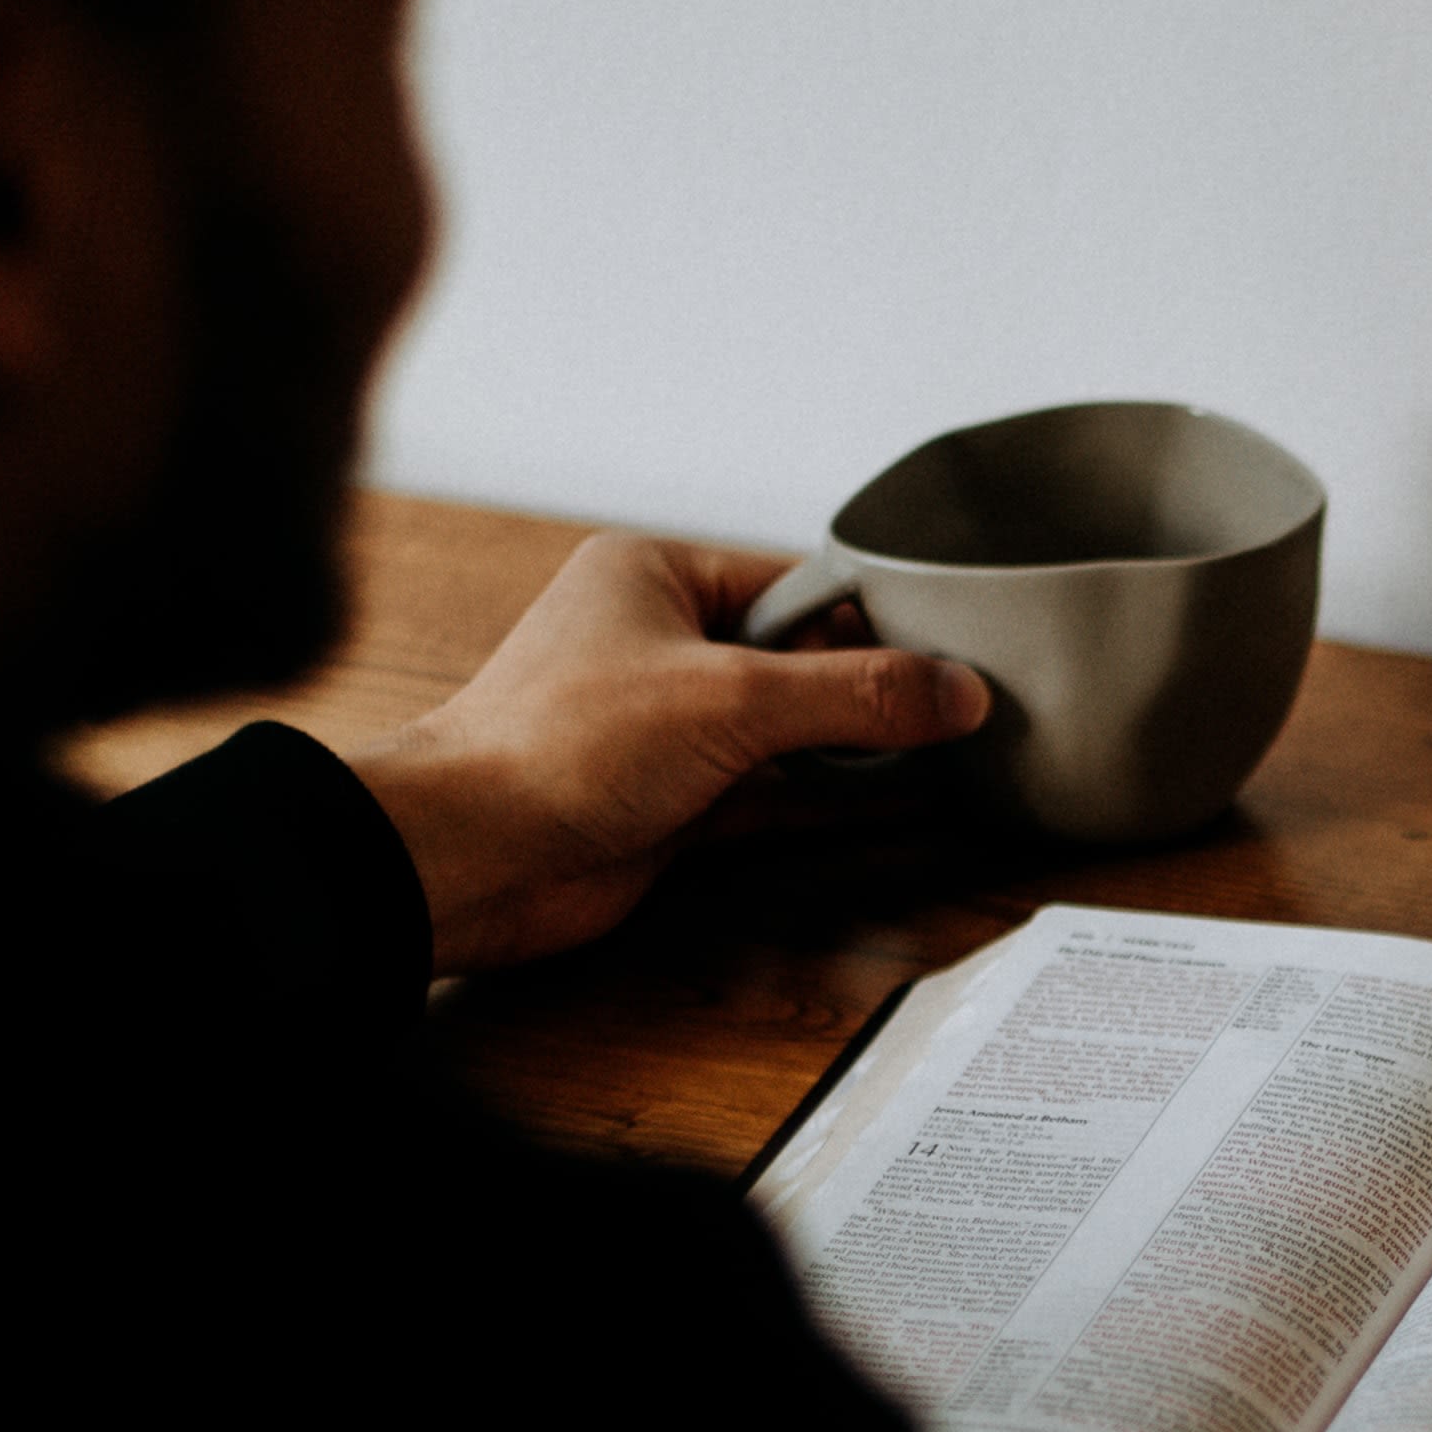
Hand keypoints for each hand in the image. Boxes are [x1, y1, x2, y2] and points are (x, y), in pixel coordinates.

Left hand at [342, 532, 987, 970]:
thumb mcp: (731, 700)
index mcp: (655, 576)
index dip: (873, 619)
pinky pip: (769, 793)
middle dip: (868, 690)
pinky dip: (825, 799)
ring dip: (851, 750)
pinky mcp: (669, 801)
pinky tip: (892, 801)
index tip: (952, 652)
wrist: (471, 855)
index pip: (796, 584)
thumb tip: (957, 691)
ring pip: (785, 731)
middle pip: (798, 658)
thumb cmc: (555, 746)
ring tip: (947, 755)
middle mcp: (657, 643)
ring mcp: (663, 727)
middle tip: (959, 712)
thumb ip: (854, 696)